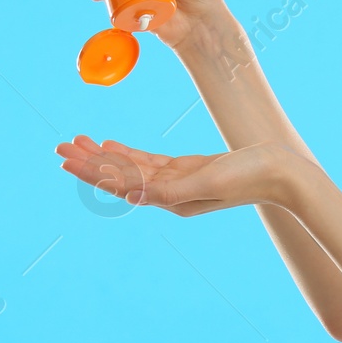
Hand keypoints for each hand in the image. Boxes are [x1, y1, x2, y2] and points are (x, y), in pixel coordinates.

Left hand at [55, 135, 297, 215]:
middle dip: (88, 162)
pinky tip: (108, 145)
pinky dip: (125, 153)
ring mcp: (177, 183)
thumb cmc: (252, 176)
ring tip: (76, 141)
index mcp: (172, 201)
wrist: (282, 173)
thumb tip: (139, 196)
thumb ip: (176, 190)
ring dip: (102, 155)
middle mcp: (169, 196)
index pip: (122, 185)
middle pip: (119, 177)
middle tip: (59, 146)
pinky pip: (147, 163)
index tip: (66, 159)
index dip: (92, 172)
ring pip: (130, 168)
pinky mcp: (185, 169)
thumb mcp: (211, 181)